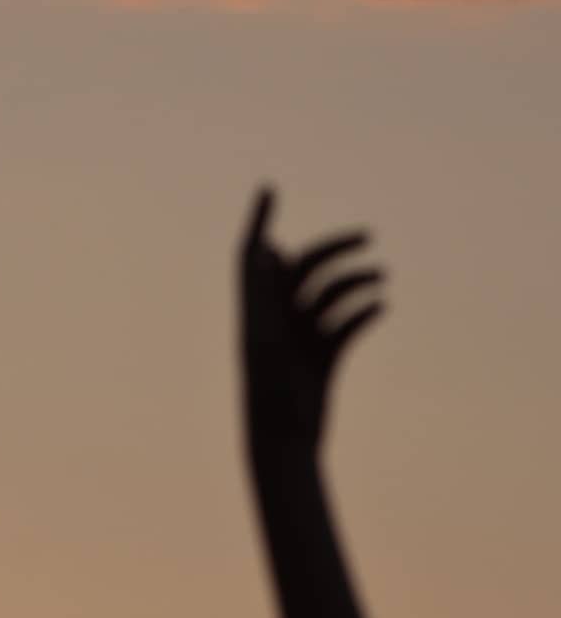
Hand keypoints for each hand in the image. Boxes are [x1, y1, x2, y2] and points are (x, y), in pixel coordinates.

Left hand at [239, 187, 384, 460]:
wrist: (283, 445)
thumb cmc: (269, 395)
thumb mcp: (267, 340)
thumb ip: (266, 294)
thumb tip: (268, 248)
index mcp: (257, 308)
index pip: (253, 253)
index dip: (257, 218)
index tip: (269, 188)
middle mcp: (277, 317)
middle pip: (305, 269)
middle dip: (334, 250)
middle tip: (367, 237)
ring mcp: (300, 337)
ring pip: (329, 295)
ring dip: (354, 282)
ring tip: (380, 278)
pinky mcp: (321, 357)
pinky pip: (344, 325)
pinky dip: (361, 312)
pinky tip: (381, 307)